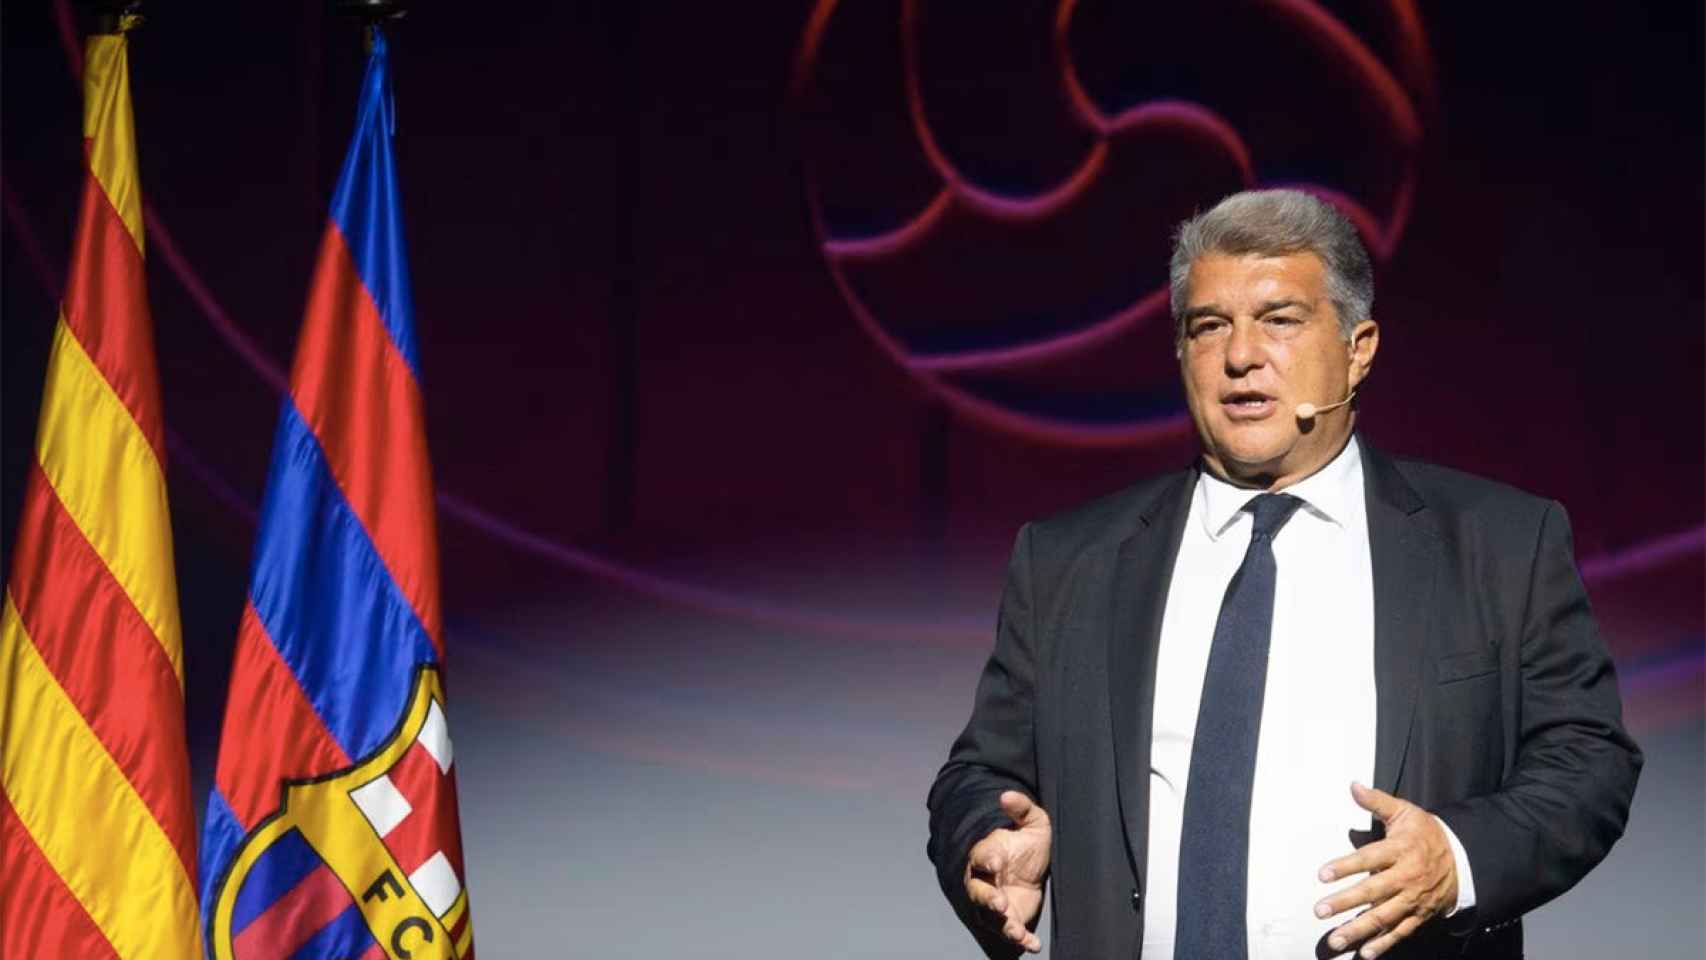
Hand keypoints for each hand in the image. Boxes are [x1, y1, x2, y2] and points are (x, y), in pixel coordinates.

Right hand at [963, 790, 1051, 952]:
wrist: (1037, 865)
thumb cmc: (1029, 841)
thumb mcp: (1034, 821)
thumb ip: (1021, 809)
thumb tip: (1006, 795)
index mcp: (988, 854)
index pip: (980, 857)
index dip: (986, 861)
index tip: (995, 864)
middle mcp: (986, 881)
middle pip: (978, 892)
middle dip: (987, 899)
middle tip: (1000, 904)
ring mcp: (997, 901)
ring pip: (990, 917)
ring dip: (1001, 925)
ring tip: (1015, 932)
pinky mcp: (1011, 918)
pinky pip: (1012, 931)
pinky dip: (1021, 940)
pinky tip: (1033, 945)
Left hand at [1314, 782, 1457, 957]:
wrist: (1464, 859)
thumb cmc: (1426, 833)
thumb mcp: (1405, 812)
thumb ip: (1377, 801)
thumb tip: (1353, 785)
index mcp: (1401, 850)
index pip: (1369, 858)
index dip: (1345, 866)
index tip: (1322, 874)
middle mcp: (1406, 877)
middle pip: (1372, 891)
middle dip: (1345, 902)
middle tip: (1320, 910)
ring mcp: (1413, 899)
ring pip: (1384, 917)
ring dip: (1358, 930)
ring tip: (1335, 938)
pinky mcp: (1419, 915)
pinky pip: (1400, 932)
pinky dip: (1383, 944)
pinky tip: (1364, 953)